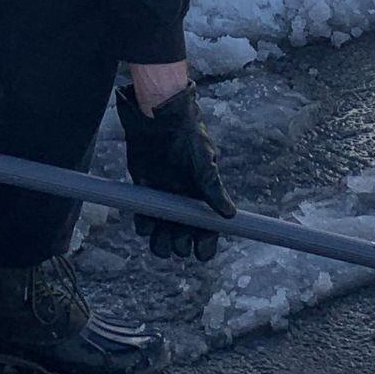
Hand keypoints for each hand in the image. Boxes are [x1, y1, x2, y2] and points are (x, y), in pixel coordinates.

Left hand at [114, 82, 234, 260]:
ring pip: (163, 238)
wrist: (159, 123)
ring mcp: (164, 203)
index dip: (205, 245)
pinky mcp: (146, 197)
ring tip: (162, 239)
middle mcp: (184, 206)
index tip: (201, 251)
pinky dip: (145, 227)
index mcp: (203, 200)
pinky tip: (147, 221)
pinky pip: (145, 223)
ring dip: (162, 244)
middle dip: (182, 245)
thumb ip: (213, 189)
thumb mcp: (205, 163)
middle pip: (184, 241)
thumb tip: (229, 214)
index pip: (207, 233)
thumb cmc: (188, 139)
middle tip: (179, 238)